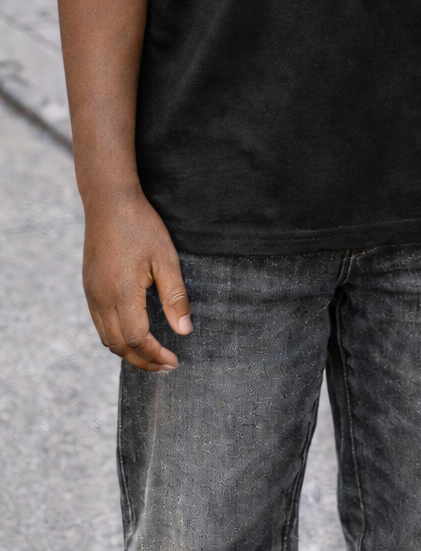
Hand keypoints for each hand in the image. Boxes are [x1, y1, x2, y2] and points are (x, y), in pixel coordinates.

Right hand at [82, 187, 191, 370]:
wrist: (109, 202)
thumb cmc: (141, 226)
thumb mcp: (166, 258)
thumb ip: (174, 296)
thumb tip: (184, 331)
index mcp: (122, 294)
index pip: (137, 339)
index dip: (155, 355)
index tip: (174, 361)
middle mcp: (101, 299)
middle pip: (119, 346)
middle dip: (142, 361)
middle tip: (165, 365)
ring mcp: (91, 294)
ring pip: (106, 338)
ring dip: (127, 352)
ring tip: (151, 355)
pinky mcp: (89, 287)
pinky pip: (99, 323)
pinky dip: (115, 337)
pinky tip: (132, 333)